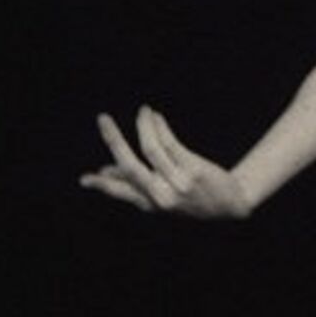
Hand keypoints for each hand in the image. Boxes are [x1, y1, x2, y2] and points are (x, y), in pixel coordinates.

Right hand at [80, 108, 250, 216]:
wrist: (232, 205)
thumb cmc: (193, 199)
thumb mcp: (163, 200)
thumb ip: (135, 186)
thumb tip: (105, 169)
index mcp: (151, 204)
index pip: (120, 191)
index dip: (101, 183)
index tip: (84, 178)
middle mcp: (162, 196)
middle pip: (130, 166)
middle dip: (113, 140)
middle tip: (102, 118)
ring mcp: (178, 184)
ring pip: (151, 149)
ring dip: (143, 125)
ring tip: (142, 111)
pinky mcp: (194, 170)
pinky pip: (171, 143)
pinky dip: (160, 126)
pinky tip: (155, 116)